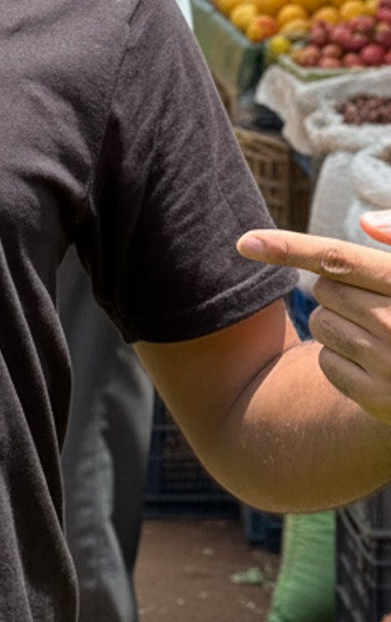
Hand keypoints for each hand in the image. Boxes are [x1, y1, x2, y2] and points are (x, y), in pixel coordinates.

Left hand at [237, 221, 390, 425]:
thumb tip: (365, 222)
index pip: (338, 259)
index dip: (287, 248)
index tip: (244, 242)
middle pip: (324, 290)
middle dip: (340, 291)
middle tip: (377, 306)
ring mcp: (389, 365)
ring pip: (320, 324)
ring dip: (339, 324)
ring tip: (381, 336)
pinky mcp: (377, 399)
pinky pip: (325, 362)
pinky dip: (340, 360)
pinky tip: (376, 365)